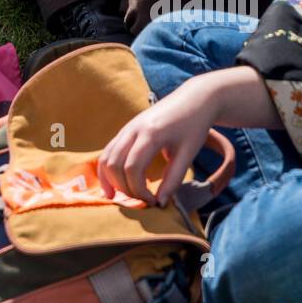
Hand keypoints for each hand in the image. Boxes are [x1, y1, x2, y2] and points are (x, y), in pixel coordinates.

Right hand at [97, 75, 218, 206]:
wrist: (195, 99)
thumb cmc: (194, 126)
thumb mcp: (188, 154)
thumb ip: (173, 179)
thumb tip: (161, 203)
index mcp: (151, 134)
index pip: (132, 168)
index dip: (139, 190)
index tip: (154, 202)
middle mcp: (133, 129)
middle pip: (114, 164)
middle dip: (123, 187)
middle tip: (140, 201)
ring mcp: (127, 127)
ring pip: (106, 157)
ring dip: (109, 179)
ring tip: (117, 198)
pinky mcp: (127, 129)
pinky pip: (109, 150)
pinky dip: (107, 168)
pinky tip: (112, 184)